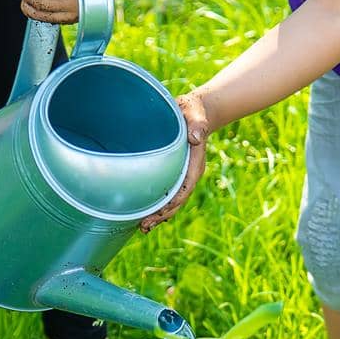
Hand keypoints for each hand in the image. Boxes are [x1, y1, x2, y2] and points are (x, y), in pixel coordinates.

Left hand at [139, 91, 210, 231]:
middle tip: (144, 226)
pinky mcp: (170, 172)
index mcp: (195, 163)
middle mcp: (188, 173)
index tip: (160, 213)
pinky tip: (141, 213)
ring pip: (169, 200)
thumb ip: (198, 125)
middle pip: (177, 200)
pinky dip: (154, 204)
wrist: (192, 111)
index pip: (185, 188)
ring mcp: (179, 175)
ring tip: (142, 227)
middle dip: (162, 215)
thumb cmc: (193, 112)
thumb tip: (196, 137)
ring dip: (157, 215)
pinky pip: (163, 192)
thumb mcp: (196, 115)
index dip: (173, 202)